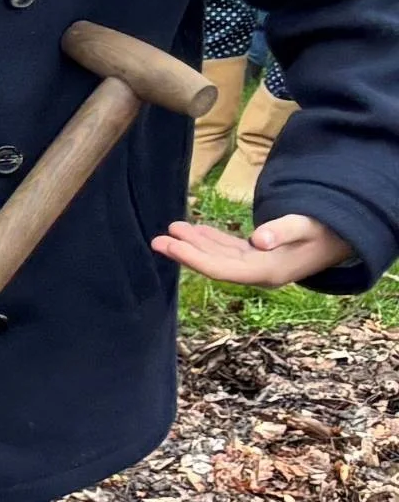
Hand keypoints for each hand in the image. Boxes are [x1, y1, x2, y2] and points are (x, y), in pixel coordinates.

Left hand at [155, 210, 348, 288]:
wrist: (343, 239)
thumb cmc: (325, 231)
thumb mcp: (307, 227)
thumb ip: (284, 231)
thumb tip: (258, 239)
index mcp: (268, 272)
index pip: (222, 269)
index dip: (194, 258)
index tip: (170, 245)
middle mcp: (259, 273)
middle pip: (215, 265)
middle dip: (186, 252)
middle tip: (158, 238)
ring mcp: (258, 266)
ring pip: (219, 256)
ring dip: (195, 244)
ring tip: (171, 230)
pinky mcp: (259, 257)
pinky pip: (229, 251)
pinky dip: (211, 240)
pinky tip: (194, 231)